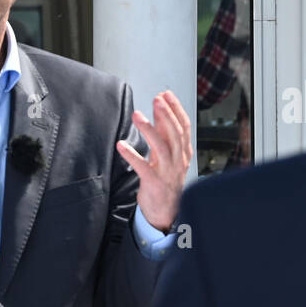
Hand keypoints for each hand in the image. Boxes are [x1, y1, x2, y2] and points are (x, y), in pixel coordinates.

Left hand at [117, 90, 192, 232]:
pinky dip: (132, 156)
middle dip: (166, 115)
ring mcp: (167, 173)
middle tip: (157, 99)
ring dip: (149, 130)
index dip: (176, 109)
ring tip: (138, 115)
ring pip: (162, 148)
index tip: (166, 94)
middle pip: (176, 134)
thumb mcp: (166, 155)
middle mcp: (178, 161)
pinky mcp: (154, 184)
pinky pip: (143, 168)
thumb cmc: (165, 181)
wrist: (165, 212)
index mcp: (183, 153)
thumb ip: (164, 134)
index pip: (184, 127)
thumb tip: (159, 110)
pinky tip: (121, 145)